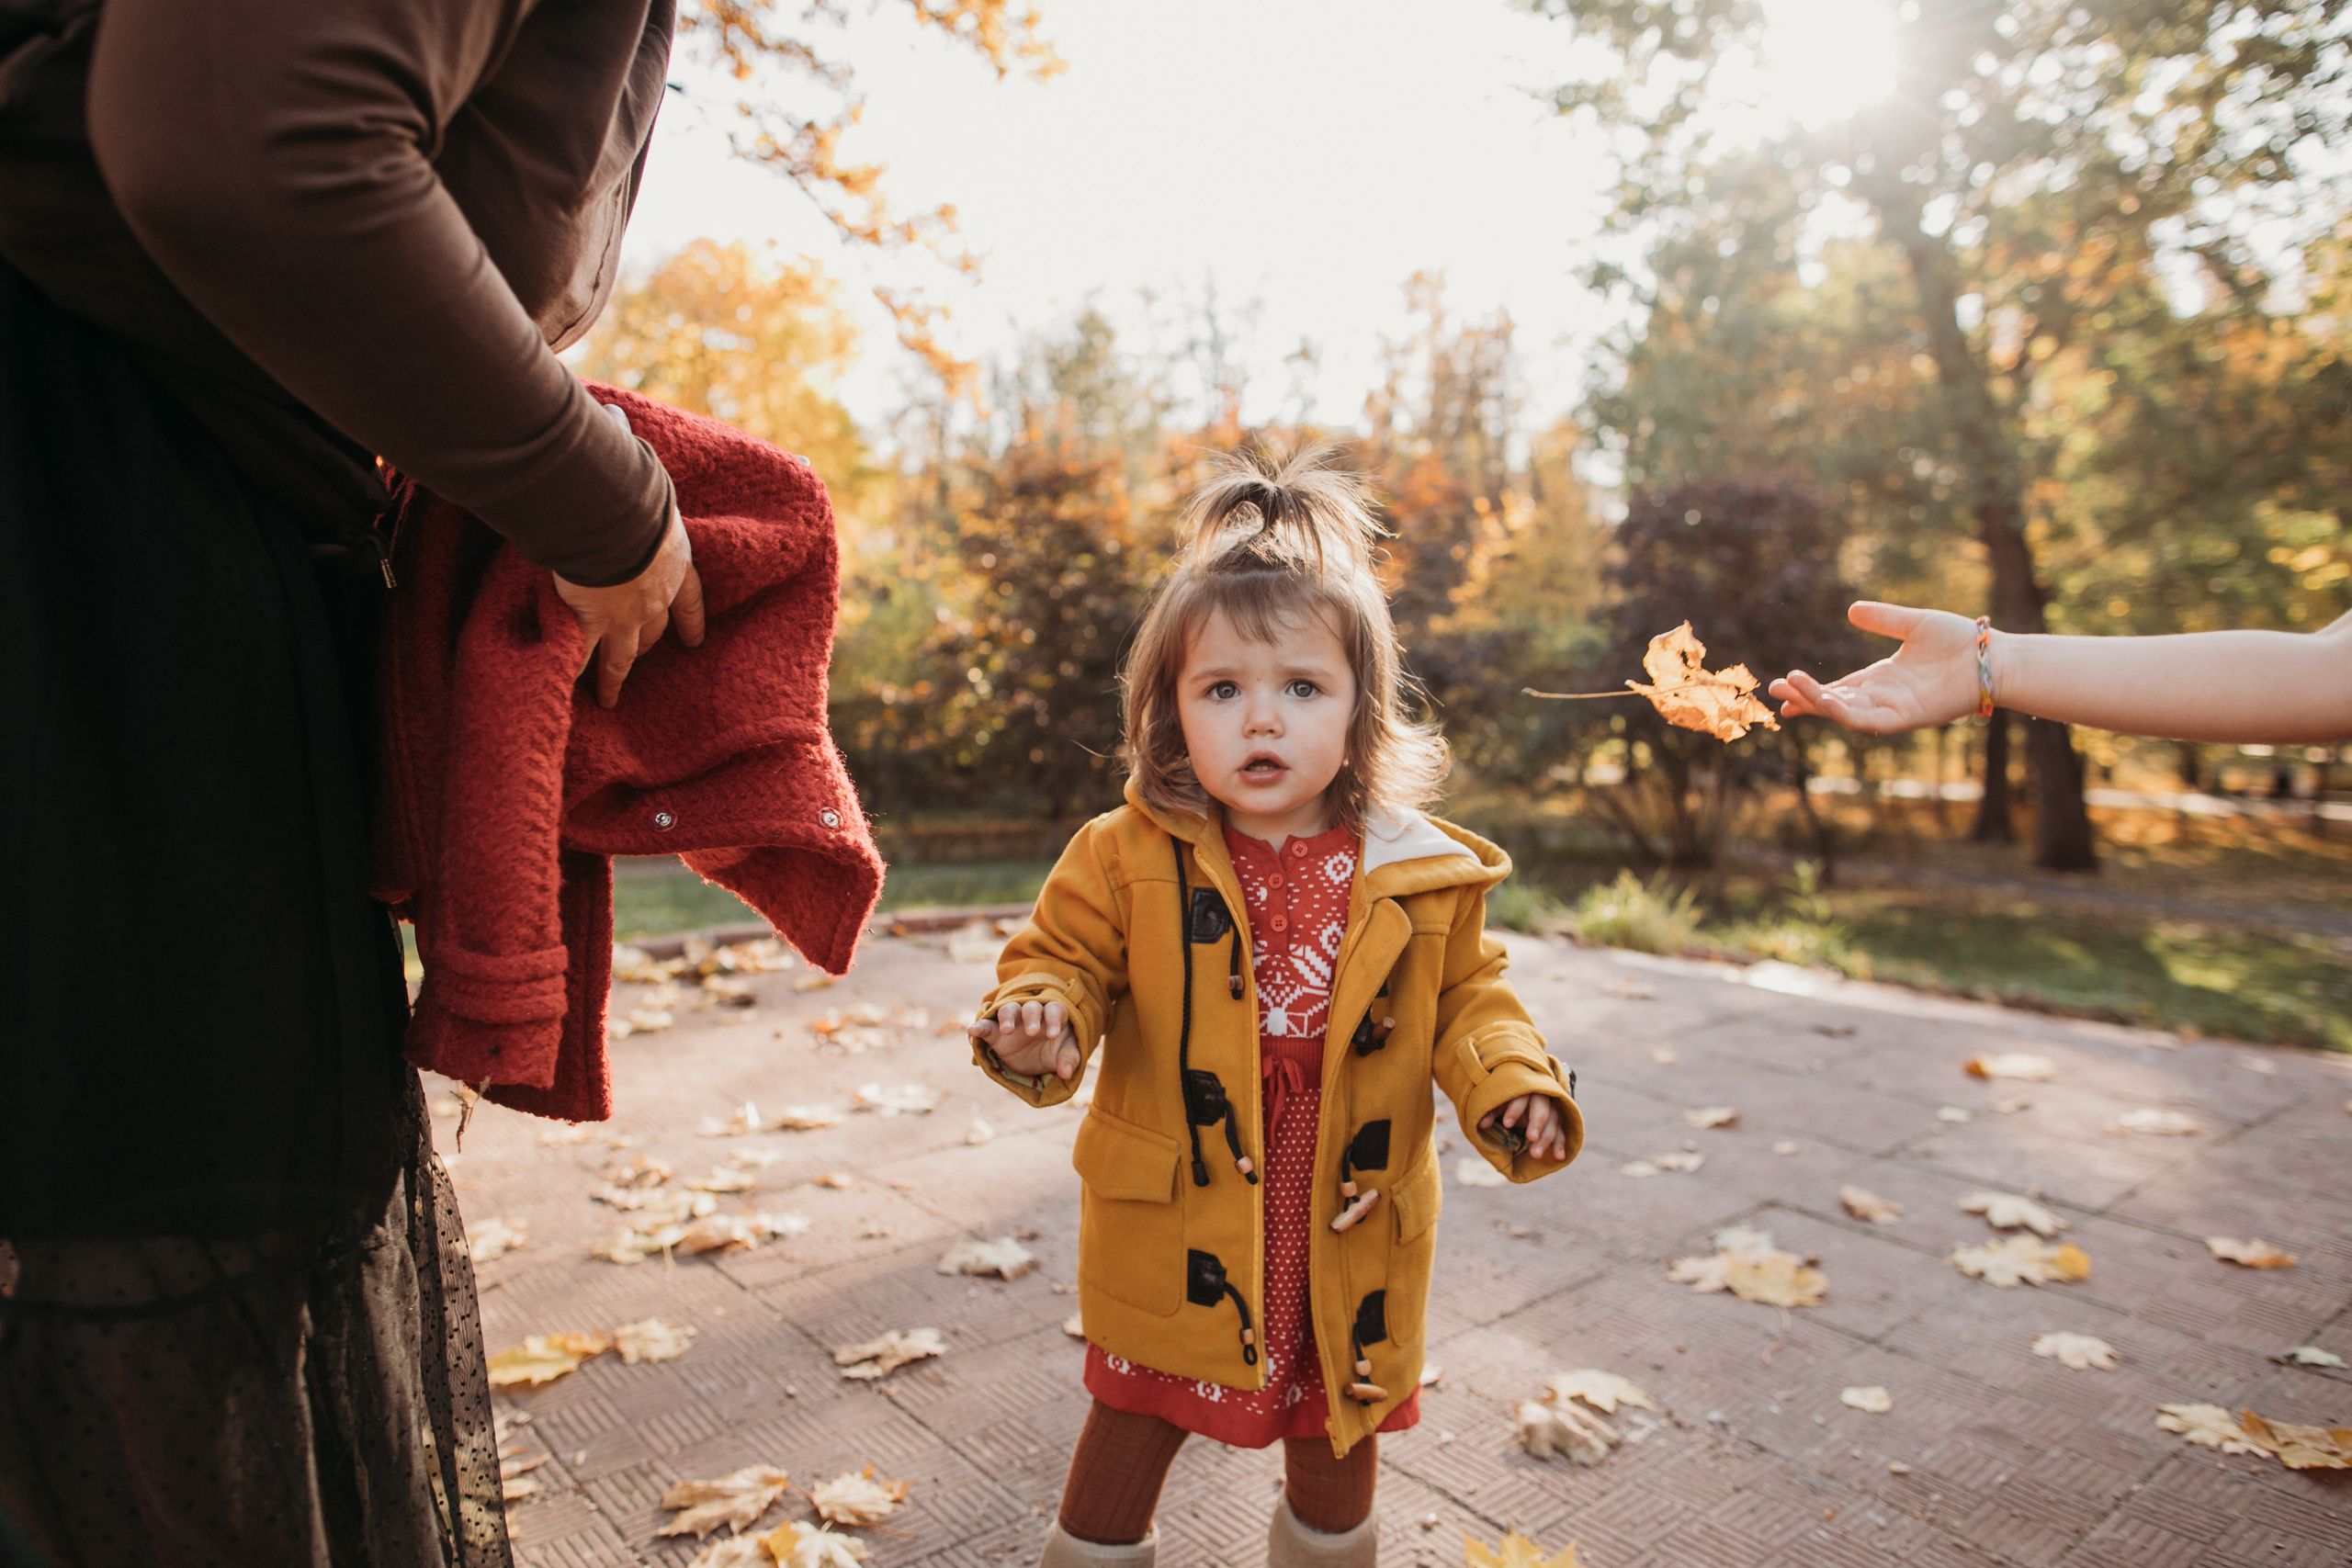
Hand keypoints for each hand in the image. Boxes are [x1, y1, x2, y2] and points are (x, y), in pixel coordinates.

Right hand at [552, 507, 706, 708]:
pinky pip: (580, 656)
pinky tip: (565, 688)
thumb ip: (644, 500)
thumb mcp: (652, 498)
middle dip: (647, 647)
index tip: (694, 640)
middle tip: (640, 659)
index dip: (691, 620)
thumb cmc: (635, 497)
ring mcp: (622, 617)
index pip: (690, 599)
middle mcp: (653, 599)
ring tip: (608, 698)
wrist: (616, 520)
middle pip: (653, 632)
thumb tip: (633, 469)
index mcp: (673, 566)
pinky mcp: (590, 623)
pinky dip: (573, 673)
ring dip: (613, 678)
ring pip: (619, 657)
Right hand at [968, 999, 1081, 1081]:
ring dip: (1007, 1017)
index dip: (1053, 1020)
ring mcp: (1013, 1021)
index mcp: (1052, 1015)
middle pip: (1030, 1008)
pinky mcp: (996, 1033)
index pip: (1054, 1010)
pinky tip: (972, 1031)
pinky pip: (987, 1026)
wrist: (1038, 1059)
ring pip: (1009, 1010)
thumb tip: (1067, 1074)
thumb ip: (1069, 1060)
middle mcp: (1032, 1014)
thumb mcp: (1065, 1054)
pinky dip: (979, 1027)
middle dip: (1031, 1017)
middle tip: (1032, 1032)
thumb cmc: (1056, 1050)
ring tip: (1006, 1030)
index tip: (1053, 1034)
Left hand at [1480, 1093, 1570, 1161]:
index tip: (1507, 1124)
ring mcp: (1552, 1108)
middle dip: (1537, 1123)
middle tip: (1531, 1138)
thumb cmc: (1508, 1098)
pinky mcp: (1558, 1120)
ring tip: (1536, 1155)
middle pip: (1542, 1109)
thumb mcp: (1498, 1102)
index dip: (1515, 1110)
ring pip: (1553, 1121)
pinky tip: (1559, 1157)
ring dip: (1546, 1139)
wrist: (1525, 1091)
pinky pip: (1561, 1131)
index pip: (1521, 1097)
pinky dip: (1560, 1144)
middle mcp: (1541, 1097)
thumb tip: (1481, 1125)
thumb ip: (1491, 1111)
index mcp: (1525, 1089)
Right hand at [1768, 601, 1984, 733]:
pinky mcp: (1906, 718)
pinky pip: (1867, 720)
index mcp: (1881, 679)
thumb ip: (1883, 619)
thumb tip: (1851, 609)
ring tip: (1791, 689)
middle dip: (1803, 699)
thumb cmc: (1960, 642)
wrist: (1992, 657)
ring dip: (1817, 703)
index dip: (1809, 688)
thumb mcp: (1913, 624)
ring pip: (1844, 713)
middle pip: (1833, 703)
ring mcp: (1893, 710)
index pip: (1836, 688)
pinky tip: (1824, 699)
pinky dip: (1843, 712)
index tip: (1781, 685)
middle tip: (1774, 691)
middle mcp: (1882, 698)